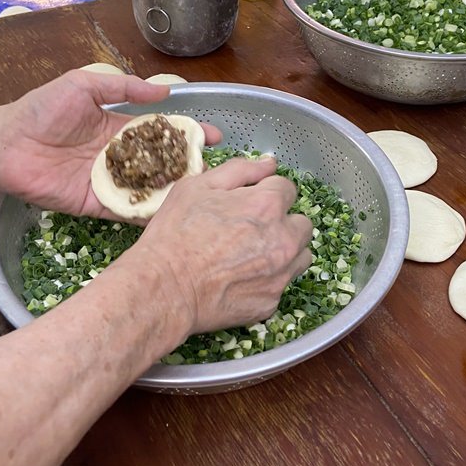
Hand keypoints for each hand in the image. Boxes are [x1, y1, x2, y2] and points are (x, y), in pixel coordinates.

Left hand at [0, 70, 220, 217]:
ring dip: (173, 191)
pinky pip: (125, 210)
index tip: (213, 135)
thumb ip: (123, 87)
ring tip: (202, 194)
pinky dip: (147, 214)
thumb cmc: (40, 110)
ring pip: (148, 189)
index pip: (160, 131)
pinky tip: (172, 216)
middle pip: (160, 163)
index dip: (186, 133)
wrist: (4, 144)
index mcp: (118, 128)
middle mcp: (119, 157)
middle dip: (188, 165)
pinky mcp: (95, 204)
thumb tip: (163, 91)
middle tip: (214, 169)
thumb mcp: (83, 85)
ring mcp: (109, 182)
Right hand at [126, 157, 313, 335]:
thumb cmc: (175, 234)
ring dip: (284, 252)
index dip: (266, 193)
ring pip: (300, 256)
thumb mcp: (197, 186)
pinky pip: (281, 285)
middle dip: (282, 223)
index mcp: (267, 206)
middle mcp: (283, 239)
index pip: (287, 189)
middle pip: (302, 224)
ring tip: (251, 255)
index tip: (249, 203)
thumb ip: (240, 170)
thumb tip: (269, 163)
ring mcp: (280, 274)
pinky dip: (267, 280)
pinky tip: (241, 279)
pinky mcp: (272, 302)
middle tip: (252, 230)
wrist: (164, 288)